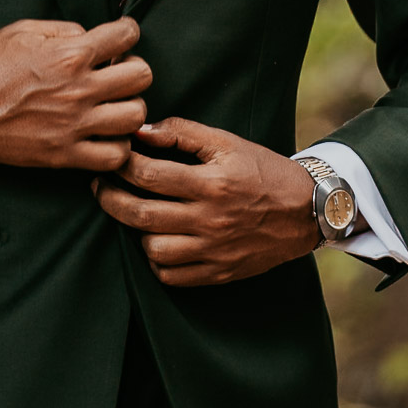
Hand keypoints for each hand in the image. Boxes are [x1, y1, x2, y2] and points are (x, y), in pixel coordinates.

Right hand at [0, 17, 151, 171]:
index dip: (128, 33)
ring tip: (113, 105)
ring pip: (135, 116)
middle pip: (142, 76)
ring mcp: (73, 125)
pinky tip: (105, 135)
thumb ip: (64, 30)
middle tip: (116, 73)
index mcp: (69, 54)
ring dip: (129, 107)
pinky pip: (114, 155)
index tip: (121, 38)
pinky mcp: (64, 155)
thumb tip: (91, 37)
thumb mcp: (21, 31)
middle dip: (133, 69)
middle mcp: (78, 89)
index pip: (127, 36)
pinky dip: (117, 146)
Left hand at [93, 116, 318, 286]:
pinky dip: (157, 259)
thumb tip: (142, 131)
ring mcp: (212, 251)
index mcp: (211, 183)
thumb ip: (183, 132)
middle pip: (140, 214)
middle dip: (110, 198)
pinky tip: (158, 239)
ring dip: (136, 229)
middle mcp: (209, 219)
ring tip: (135, 212)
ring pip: (152, 248)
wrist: (306, 212)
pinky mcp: (217, 272)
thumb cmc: (263, 171)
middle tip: (101, 186)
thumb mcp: (227, 143)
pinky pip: (170, 275)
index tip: (112, 157)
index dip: (121, 164)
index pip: (148, 175)